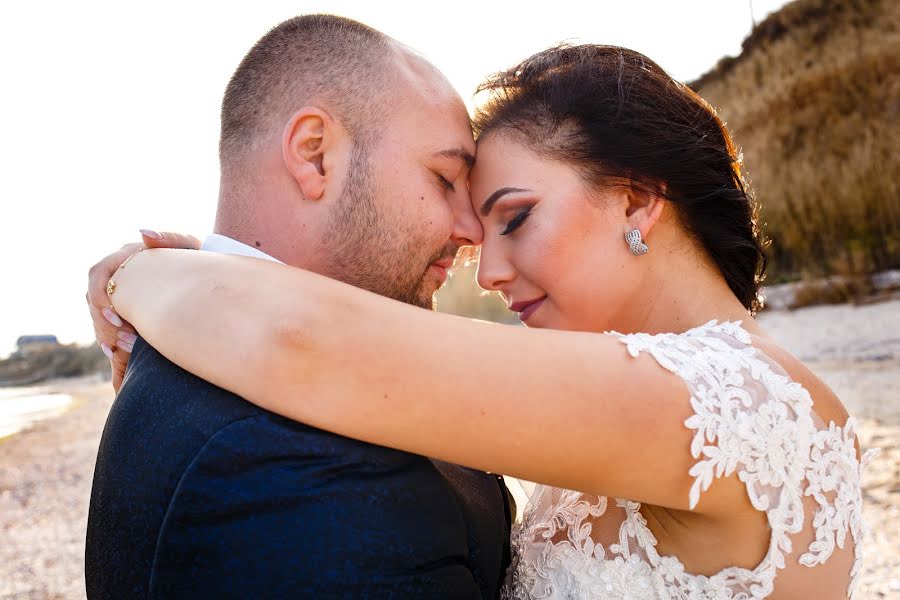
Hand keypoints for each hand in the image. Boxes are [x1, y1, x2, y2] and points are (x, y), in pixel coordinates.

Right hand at [86, 230, 200, 391]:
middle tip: (129, 342)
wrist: (206, 274)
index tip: (120, 319)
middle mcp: (116, 274)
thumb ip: (169, 238)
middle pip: (94, 301)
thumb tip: (144, 234)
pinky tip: (117, 353)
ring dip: (109, 334)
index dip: (101, 299)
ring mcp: (118, 292)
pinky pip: (108, 326)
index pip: (98, 276)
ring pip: (98, 316)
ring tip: (130, 350)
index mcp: (125, 256)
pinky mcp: (124, 310)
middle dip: (107, 324)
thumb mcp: (189, 247)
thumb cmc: (197, 257)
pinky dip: (110, 340)